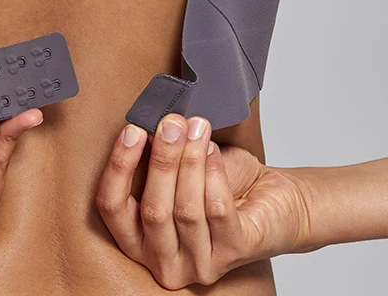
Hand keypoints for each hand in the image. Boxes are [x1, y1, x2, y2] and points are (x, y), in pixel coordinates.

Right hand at [95, 113, 313, 289]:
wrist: (274, 198)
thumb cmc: (220, 182)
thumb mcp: (178, 169)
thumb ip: (158, 157)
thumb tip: (149, 126)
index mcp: (140, 241)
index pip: (112, 208)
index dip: (119, 167)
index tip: (133, 130)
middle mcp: (165, 262)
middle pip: (153, 211)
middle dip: (162, 159)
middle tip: (171, 123)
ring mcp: (200, 264)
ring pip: (186, 211)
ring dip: (190, 160)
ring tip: (197, 127)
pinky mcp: (234, 253)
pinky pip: (217, 210)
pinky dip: (213, 173)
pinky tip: (213, 149)